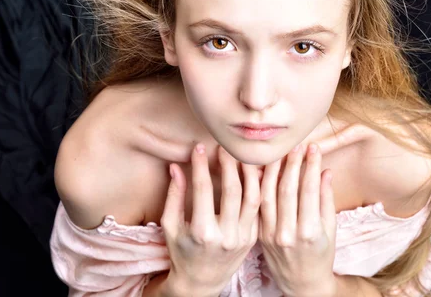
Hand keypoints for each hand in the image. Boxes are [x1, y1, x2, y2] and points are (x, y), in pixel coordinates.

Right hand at [161, 143, 260, 296]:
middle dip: (228, 163)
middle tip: (224, 147)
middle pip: (233, 189)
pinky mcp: (253, 238)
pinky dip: (259, 188)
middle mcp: (226, 235)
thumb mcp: (171, 226)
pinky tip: (255, 172)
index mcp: (202, 231)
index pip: (203, 189)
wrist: (202, 282)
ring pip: (253, 196)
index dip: (201, 164)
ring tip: (243, 155)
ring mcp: (243, 237)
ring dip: (250, 172)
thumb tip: (176, 166)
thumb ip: (174, 196)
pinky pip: (259, 207)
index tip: (200, 148)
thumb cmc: (181, 252)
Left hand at [258, 143, 337, 296]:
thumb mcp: (330, 230)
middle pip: (286, 189)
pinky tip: (261, 169)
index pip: (309, 190)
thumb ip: (326, 200)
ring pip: (267, 193)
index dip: (311, 166)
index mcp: (309, 231)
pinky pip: (258, 204)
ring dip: (272, 170)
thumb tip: (325, 171)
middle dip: (292, 163)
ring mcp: (270, 234)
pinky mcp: (259, 234)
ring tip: (278, 151)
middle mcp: (287, 233)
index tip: (313, 148)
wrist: (301, 283)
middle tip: (296, 145)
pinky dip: (258, 185)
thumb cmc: (321, 255)